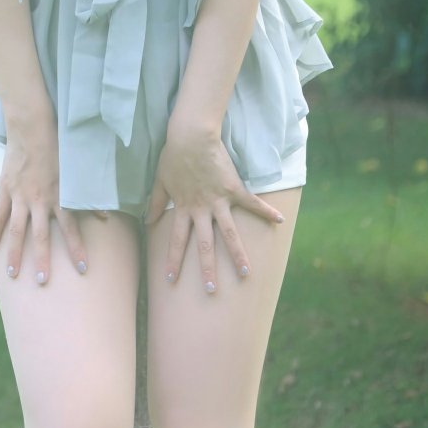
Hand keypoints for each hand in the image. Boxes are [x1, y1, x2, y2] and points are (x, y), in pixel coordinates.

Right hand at [0, 122, 101, 284]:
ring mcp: (19, 196)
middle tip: (42, 281)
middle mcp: (39, 200)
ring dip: (15, 253)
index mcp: (58, 197)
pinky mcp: (5, 189)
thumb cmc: (58, 147)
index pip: (71, 229)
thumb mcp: (76, 171)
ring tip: (13, 273)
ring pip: (16, 230)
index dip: (77, 249)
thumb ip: (88, 196)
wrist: (32, 127)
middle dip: (42, 260)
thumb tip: (106, 214)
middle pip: (41, 236)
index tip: (83, 269)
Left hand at [144, 117, 284, 294]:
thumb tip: (147, 221)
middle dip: (207, 269)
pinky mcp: (234, 188)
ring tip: (245, 273)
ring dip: (237, 255)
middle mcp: (202, 209)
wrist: (191, 136)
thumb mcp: (160, 181)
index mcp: (183, 208)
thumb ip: (155, 203)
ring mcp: (219, 201)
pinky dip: (267, 211)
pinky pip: (252, 203)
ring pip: (230, 233)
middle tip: (210, 290)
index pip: (177, 241)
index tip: (171, 280)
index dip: (174, 260)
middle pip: (205, 245)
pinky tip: (280, 221)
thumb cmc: (173, 156)